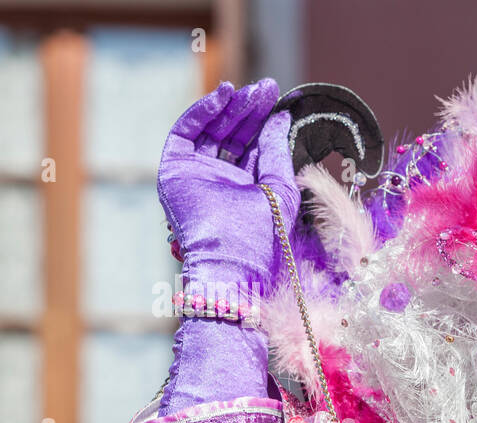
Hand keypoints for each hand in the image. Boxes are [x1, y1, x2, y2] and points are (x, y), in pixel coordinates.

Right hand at [157, 78, 298, 296]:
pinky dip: (203, 111)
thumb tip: (281, 118)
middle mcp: (220, 181)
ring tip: (250, 89)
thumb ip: (277, 151)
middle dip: (250, 110)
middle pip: (233, 135)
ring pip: (211, 131)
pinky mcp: (174, 170)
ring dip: (230, 107)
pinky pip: (185, 133)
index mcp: (247, 189)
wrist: (232, 261)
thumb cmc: (263, 235)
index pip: (255, 147)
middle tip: (267, 87)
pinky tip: (224, 94)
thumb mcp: (280, 187)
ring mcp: (196, 175)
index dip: (265, 122)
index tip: (279, 99)